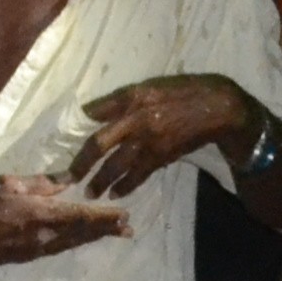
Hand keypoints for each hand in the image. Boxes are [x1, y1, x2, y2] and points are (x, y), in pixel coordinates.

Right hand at [0, 177, 127, 267]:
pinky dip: (75, 242)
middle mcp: (45, 237)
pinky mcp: (27, 257)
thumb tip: (68, 180)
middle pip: (83, 233)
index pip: (82, 215)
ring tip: (111, 234)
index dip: (105, 216)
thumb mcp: (10, 184)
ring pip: (72, 243)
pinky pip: (59, 248)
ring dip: (92, 238)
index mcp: (42, 215)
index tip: (125, 215)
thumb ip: (41, 183)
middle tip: (128, 230)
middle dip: (106, 230)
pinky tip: (79, 239)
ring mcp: (37, 250)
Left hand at [68, 76, 254, 199]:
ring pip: (117, 165)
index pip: (97, 111)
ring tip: (90, 192)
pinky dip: (126, 186)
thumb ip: (121, 99)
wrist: (217, 107)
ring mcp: (149, 140)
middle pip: (100, 144)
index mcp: (132, 97)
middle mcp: (136, 119)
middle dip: (81, 164)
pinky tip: (116, 193)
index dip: (80, 123)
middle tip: (68, 178)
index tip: (64, 137)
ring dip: (101, 181)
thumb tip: (91, 112)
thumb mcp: (151, 86)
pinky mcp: (162, 156)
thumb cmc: (183, 92)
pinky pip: (138, 175)